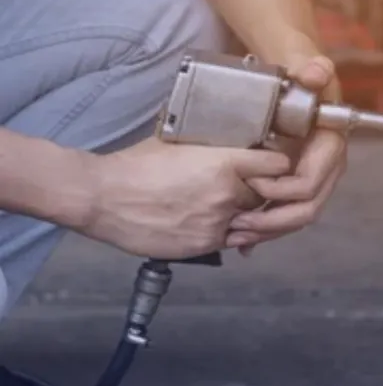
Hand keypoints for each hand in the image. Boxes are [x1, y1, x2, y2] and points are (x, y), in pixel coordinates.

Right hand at [80, 137, 289, 258]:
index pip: (276, 165)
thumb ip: (209, 147)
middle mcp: (227, 194)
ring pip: (251, 222)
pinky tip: (212, 223)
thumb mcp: (178, 142)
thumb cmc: (135, 166)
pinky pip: (231, 240)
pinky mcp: (204, 245)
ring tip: (225, 206)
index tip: (275, 166)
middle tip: (244, 187)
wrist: (101, 198)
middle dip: (257, 192)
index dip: (278, 166)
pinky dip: (228, 232)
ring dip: (245, 216)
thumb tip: (224, 140)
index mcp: (223, 163)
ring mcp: (217, 223)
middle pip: (264, 196)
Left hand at [227, 55, 347, 250]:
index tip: (251, 181)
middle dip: (272, 222)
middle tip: (238, 225)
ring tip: (236, 235)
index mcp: (330, 146)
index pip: (309, 184)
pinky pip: (288, 213)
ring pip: (297, 218)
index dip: (280, 190)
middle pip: (306, 210)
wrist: (299, 75)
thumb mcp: (302, 64)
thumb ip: (311, 69)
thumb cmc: (299, 72)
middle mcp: (328, 167)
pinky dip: (267, 229)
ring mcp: (316, 178)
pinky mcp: (300, 184)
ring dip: (268, 231)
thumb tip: (316, 72)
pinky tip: (244, 242)